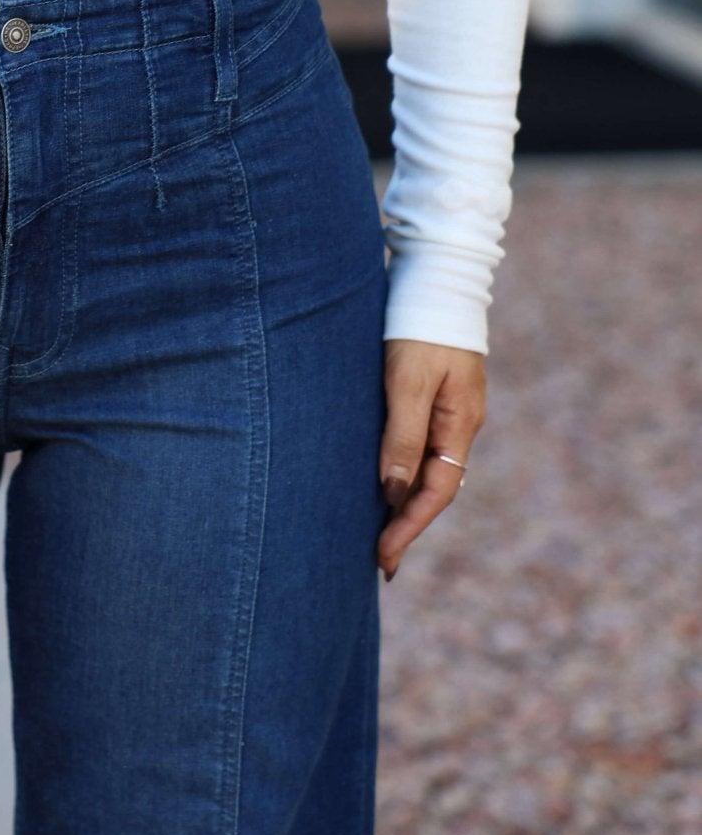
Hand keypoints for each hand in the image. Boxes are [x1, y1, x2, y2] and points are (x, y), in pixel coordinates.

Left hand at [376, 339, 484, 580]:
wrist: (434, 274)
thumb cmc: (417, 325)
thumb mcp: (406, 381)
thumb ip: (402, 436)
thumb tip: (393, 493)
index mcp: (460, 424)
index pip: (437, 493)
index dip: (408, 528)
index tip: (383, 559)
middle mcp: (459, 423)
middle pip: (435, 487)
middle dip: (407, 524)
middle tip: (378, 560)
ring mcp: (448, 409)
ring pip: (428, 468)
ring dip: (404, 500)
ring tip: (375, 531)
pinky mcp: (433, 393)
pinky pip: (419, 444)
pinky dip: (403, 469)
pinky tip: (383, 479)